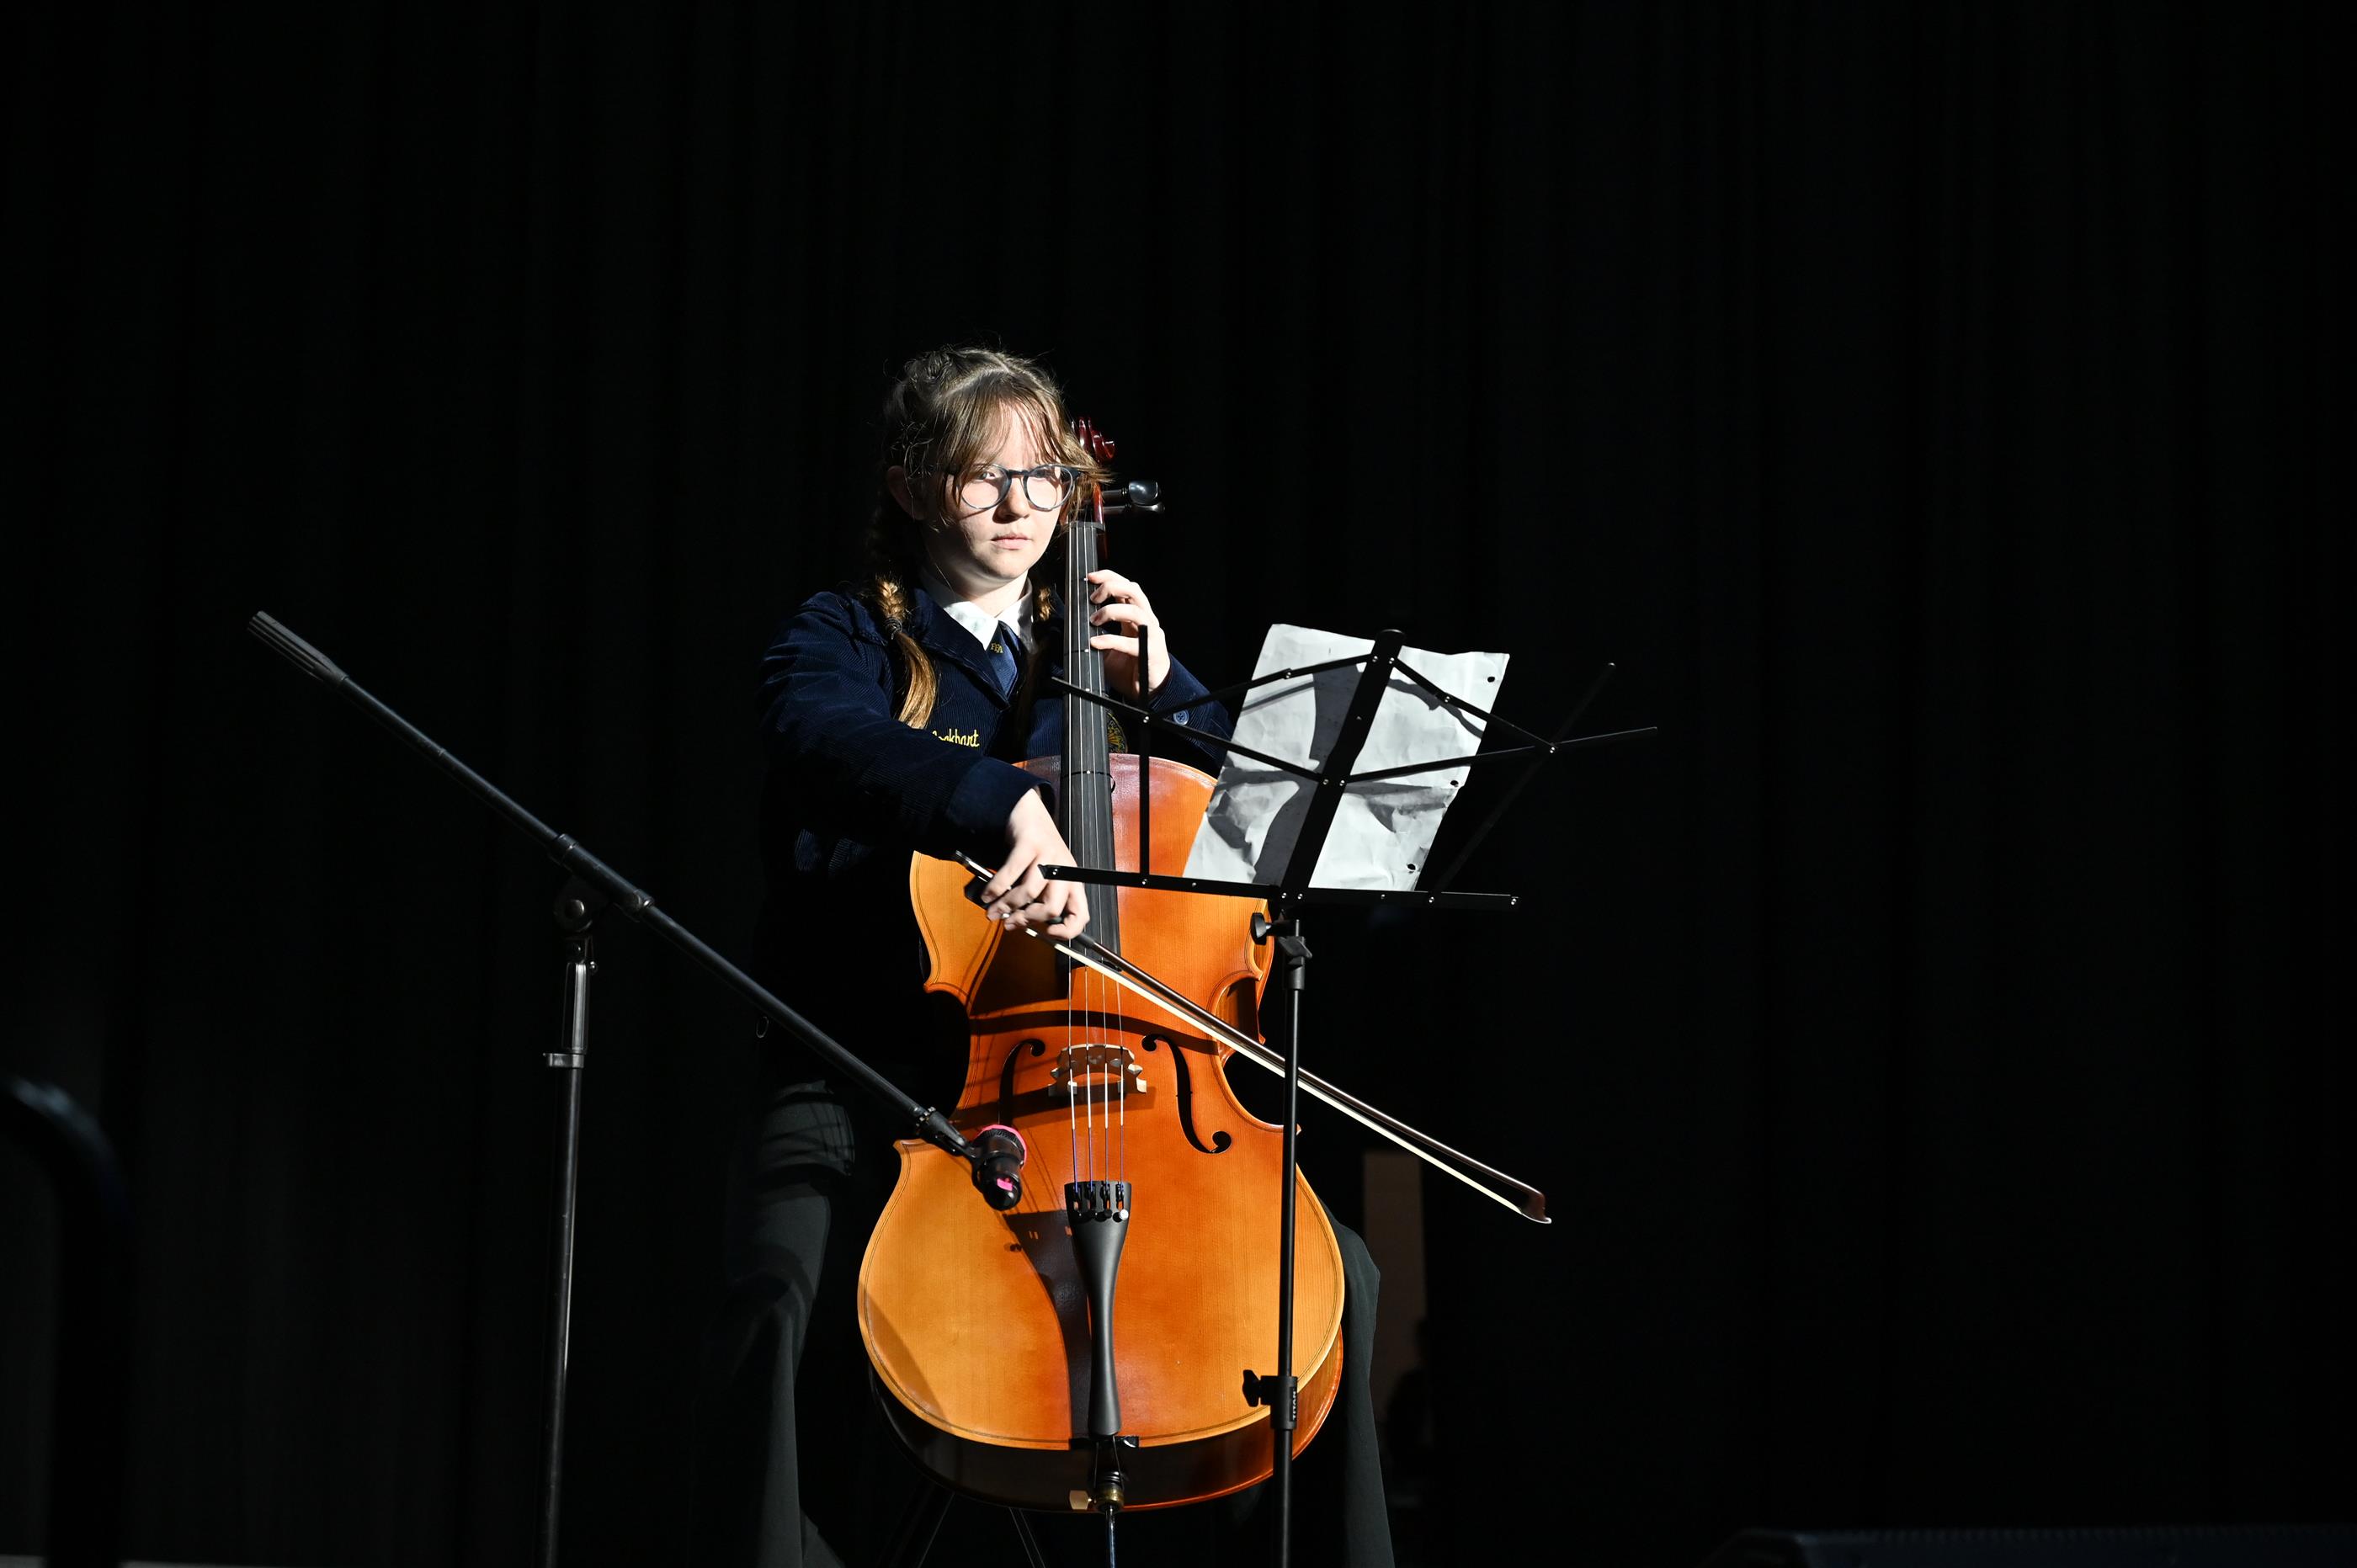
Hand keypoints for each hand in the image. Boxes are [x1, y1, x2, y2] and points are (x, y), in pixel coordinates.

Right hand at [983, 789, 1089, 937]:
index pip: (1081, 914)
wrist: (1027, 809)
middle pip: (1052, 907)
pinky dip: (995, 889)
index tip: (1046, 934)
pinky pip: (1010, 874)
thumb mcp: (1042, 875)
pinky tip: (987, 895)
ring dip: (1006, 906)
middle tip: (1009, 923)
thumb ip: (1035, 899)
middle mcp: (1064, 868)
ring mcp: (1048, 854)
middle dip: (1027, 919)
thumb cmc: (1033, 847)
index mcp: (1072, 880)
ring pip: (1028, 893)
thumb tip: (1014, 924)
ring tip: (992, 912)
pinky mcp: (1030, 843)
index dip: (1067, 931)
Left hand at [1085, 569, 1171, 700]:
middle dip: (1111, 587)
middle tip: (1092, 597)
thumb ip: (1098, 633)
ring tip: (1093, 620)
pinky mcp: (1151, 653)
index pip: (1126, 586)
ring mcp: (1151, 636)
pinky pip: (1131, 644)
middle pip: (1134, 590)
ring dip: (1111, 611)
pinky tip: (1095, 643)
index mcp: (1137, 615)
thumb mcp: (1110, 646)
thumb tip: (1073, 624)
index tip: (1090, 577)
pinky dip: (1111, 641)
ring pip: (1136, 612)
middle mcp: (1146, 621)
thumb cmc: (1130, 668)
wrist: (1149, 692)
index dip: (1109, 577)